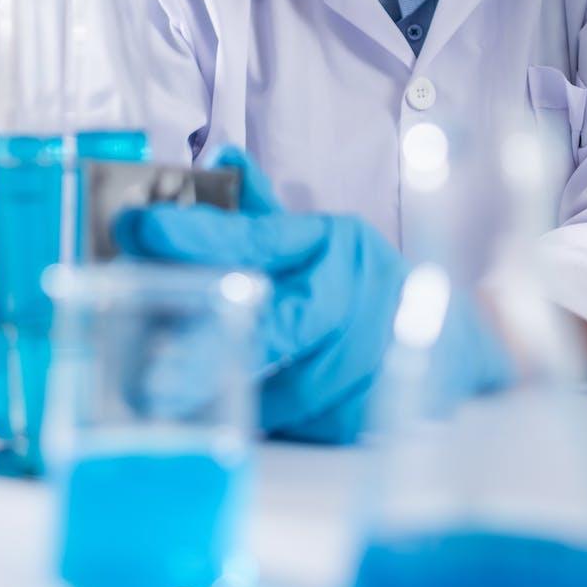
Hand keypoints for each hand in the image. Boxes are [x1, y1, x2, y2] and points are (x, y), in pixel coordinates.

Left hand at [114, 147, 511, 442]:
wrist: (451, 346)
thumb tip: (219, 158)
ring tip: (184, 402)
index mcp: (329, 244)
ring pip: (282, 391)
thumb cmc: (363, 287)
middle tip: (148, 379)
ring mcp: (367, 359)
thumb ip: (263, 213)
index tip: (135, 228)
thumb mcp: (320, 242)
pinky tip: (250, 419)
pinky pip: (301, 428)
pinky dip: (270, 424)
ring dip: (232, 399)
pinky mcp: (374, 415)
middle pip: (273, 326)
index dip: (193, 234)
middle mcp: (351, 297)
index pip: (254, 238)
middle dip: (205, 353)